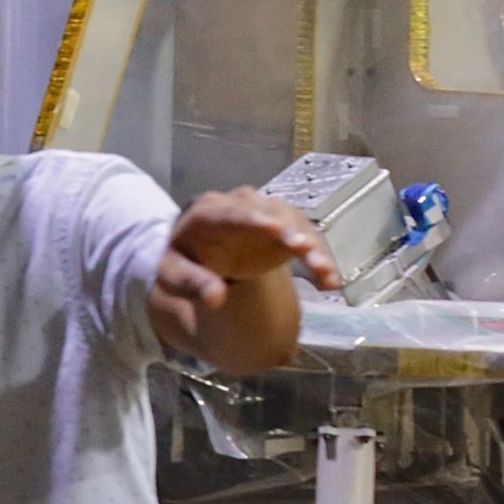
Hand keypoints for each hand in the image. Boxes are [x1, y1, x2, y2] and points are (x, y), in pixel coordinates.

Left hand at [159, 188, 341, 314]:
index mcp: (207, 212)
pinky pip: (304, 238)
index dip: (252, 219)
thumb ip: (192, 285)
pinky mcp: (283, 228)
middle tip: (305, 248)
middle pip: (270, 212)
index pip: (231, 213)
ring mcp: (265, 213)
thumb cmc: (181, 262)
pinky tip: (329, 281)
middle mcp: (240, 205)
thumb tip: (216, 299)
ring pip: (294, 222)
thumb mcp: (174, 275)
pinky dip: (317, 258)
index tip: (274, 229)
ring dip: (311, 245)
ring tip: (323, 272)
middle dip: (290, 229)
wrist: (195, 252)